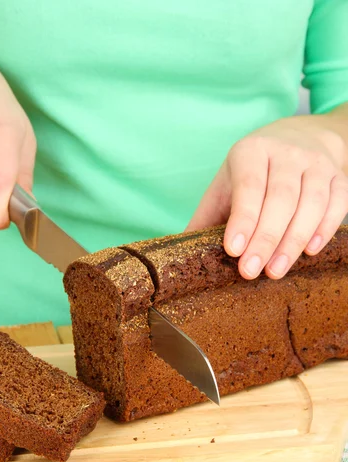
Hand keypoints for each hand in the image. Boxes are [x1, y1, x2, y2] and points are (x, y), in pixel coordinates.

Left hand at [187, 115, 347, 278]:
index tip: (232, 251)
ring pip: (310, 203)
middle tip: (251, 271)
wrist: (304, 137)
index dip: (243, 220)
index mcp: (252, 151)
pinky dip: (324, 229)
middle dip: (265, 238)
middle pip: (280, 198)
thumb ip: (208, 216)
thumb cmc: (256, 170)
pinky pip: (336, 204)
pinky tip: (309, 252)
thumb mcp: (227, 183)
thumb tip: (182, 256)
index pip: (248, 187)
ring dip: (293, 241)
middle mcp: (286, 152)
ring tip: (275, 271)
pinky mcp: (339, 175)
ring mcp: (316, 163)